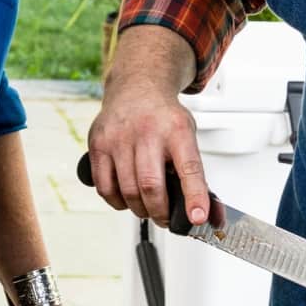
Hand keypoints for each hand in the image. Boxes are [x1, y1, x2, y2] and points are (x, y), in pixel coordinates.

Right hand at [85, 73, 209, 227]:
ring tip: (147, 208)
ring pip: (128, 191)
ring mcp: (119, 137)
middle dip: (160, 212)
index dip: (194, 196)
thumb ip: (194, 174)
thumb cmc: (163, 117)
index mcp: (176, 129)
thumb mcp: (187, 136)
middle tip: (166, 218)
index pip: (188, 167)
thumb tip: (207, 214)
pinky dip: (118, 202)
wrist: (136, 87)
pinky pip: (105, 187)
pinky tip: (127, 198)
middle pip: (151, 185)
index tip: (196, 217)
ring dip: (140, 210)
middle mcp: (146, 131)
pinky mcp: (98, 144)